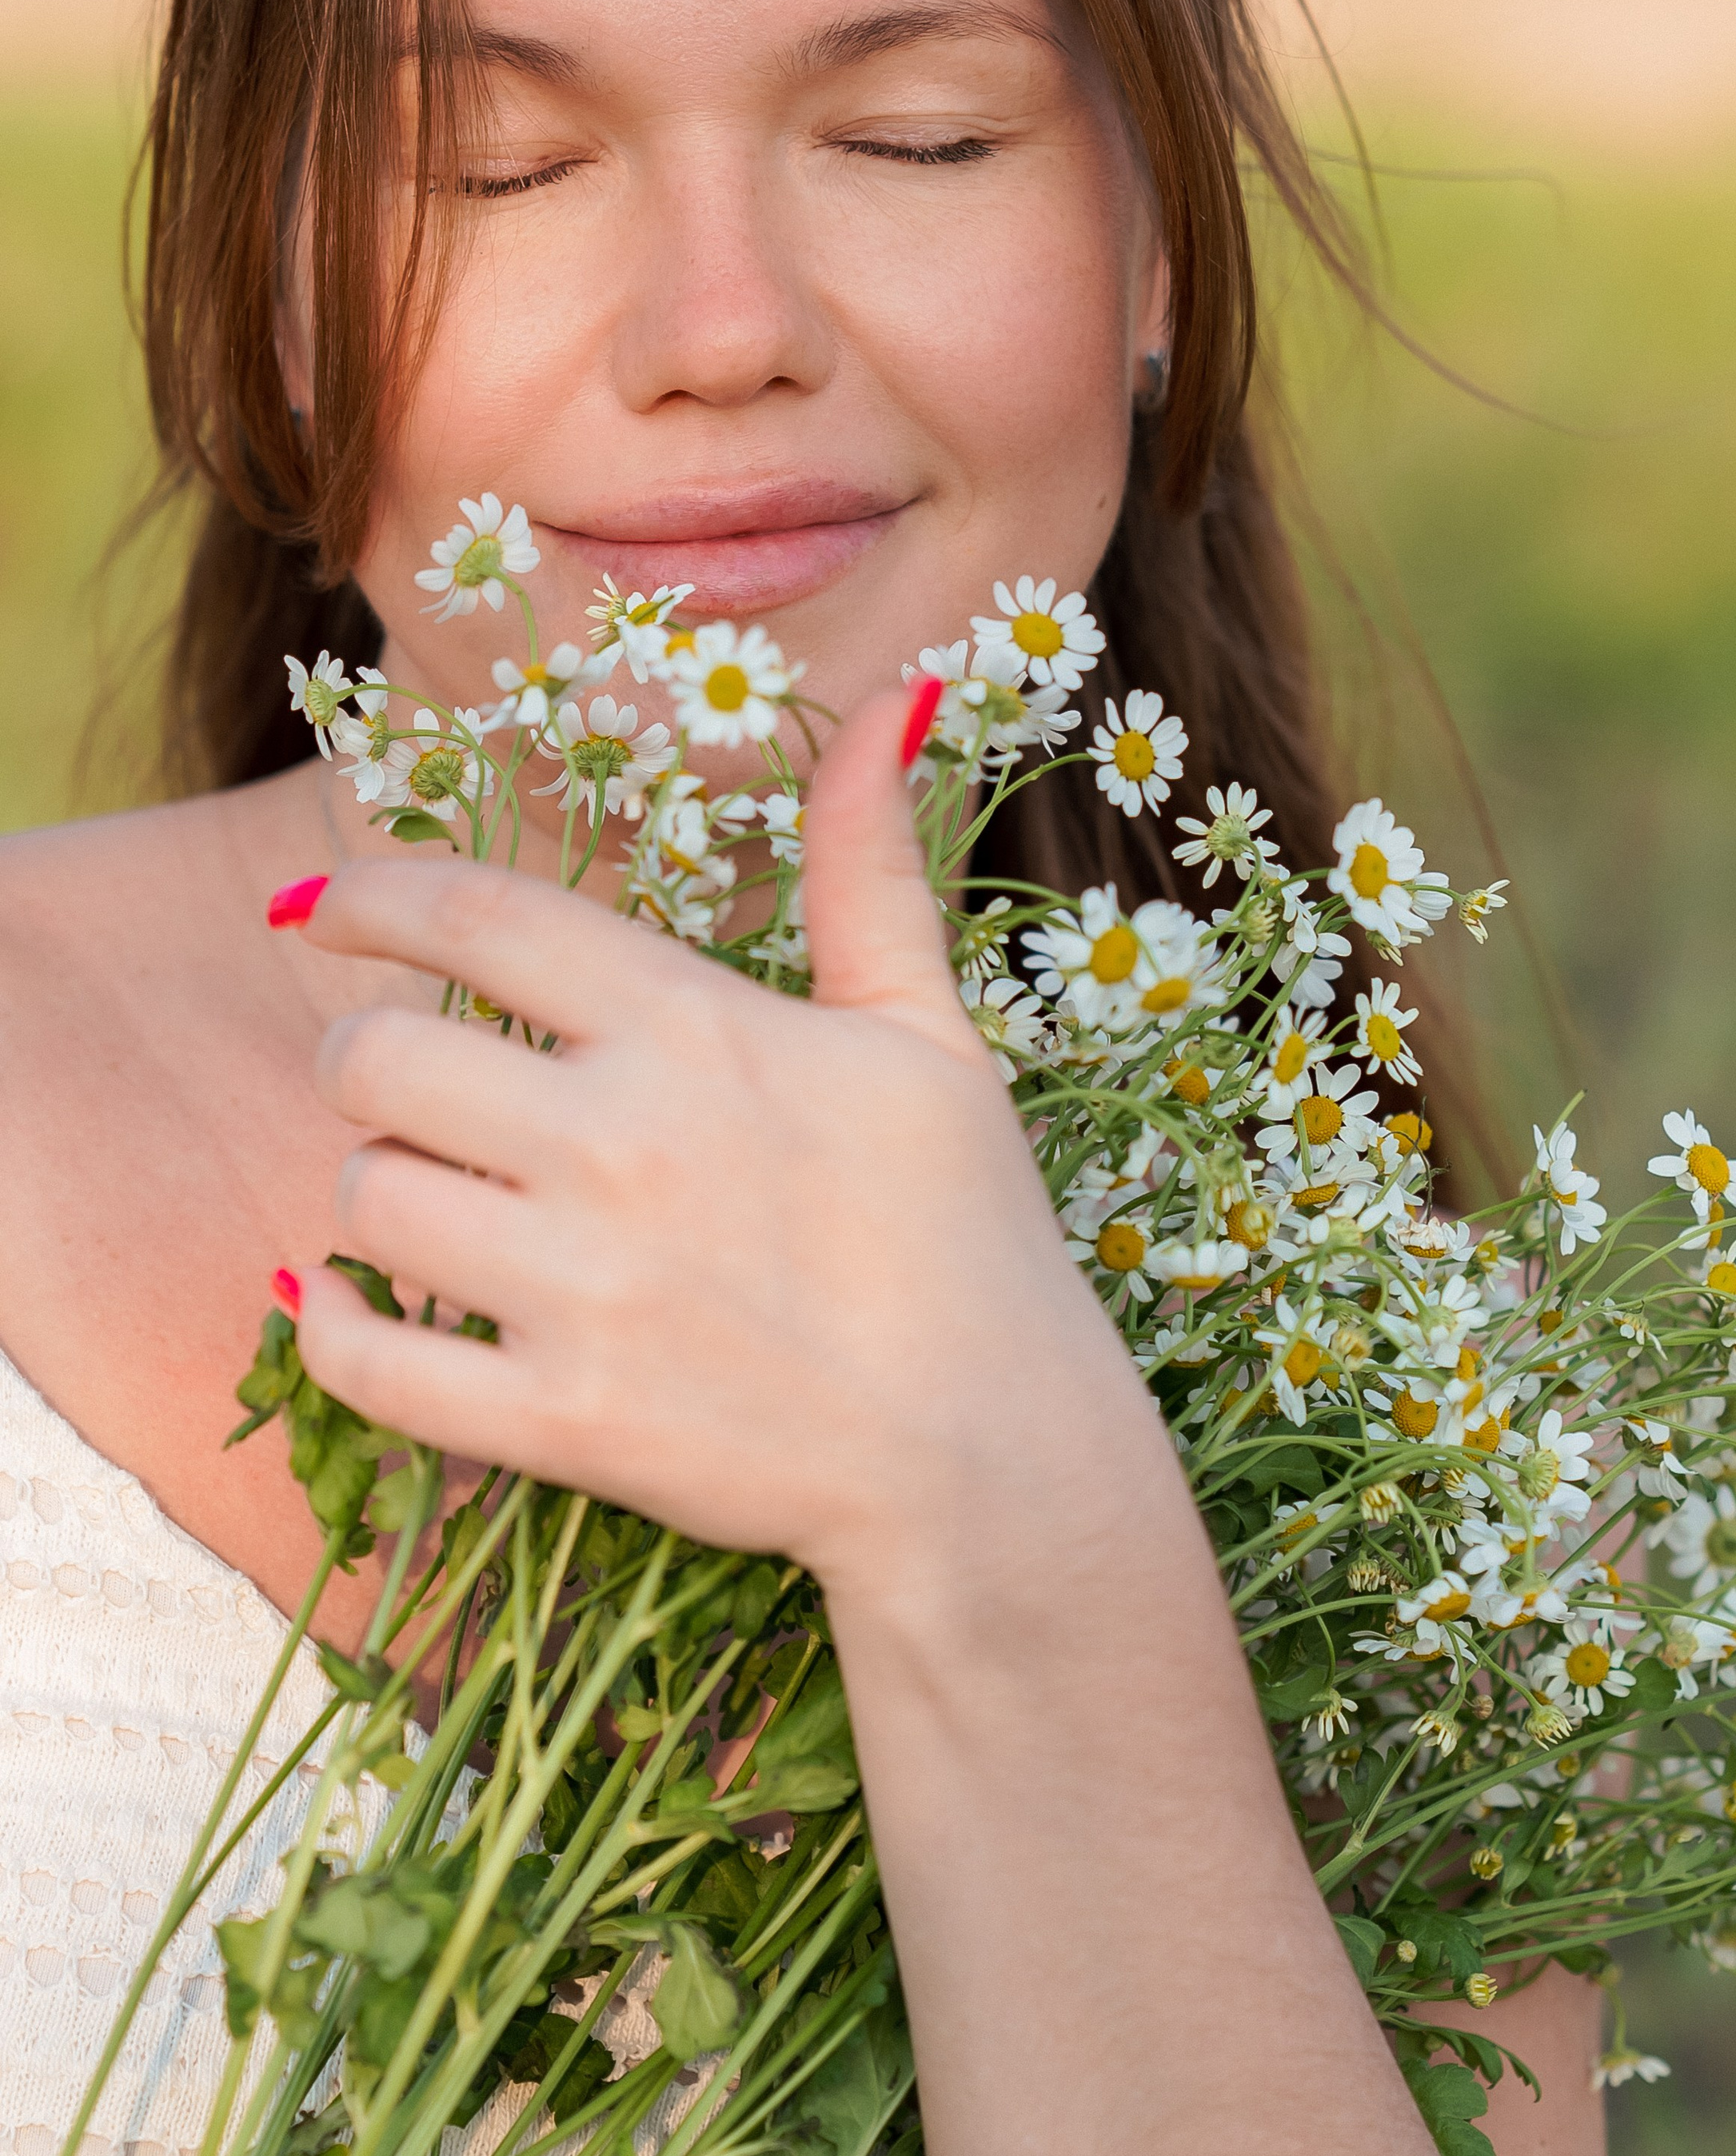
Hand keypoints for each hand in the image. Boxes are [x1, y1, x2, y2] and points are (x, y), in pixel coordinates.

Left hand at [291, 689, 1155, 1598]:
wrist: (992, 1454)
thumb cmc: (965, 1231)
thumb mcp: (928, 1029)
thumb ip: (870, 865)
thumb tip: (894, 701)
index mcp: (695, 1030)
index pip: (476, 917)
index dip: (370, 896)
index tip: (323, 909)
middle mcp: (622, 1142)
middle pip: (377, 1058)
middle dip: (366, 1062)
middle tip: (409, 1092)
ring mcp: (585, 1286)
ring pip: (361, 1200)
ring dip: (373, 1197)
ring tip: (435, 1210)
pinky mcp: (562, 1420)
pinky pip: (365, 1360)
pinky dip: (339, 1334)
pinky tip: (372, 1314)